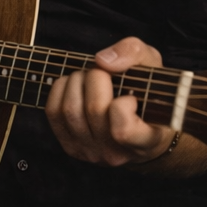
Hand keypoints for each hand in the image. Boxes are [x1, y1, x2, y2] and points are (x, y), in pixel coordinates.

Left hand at [44, 36, 173, 166]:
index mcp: (147, 140)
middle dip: (96, 77)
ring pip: (71, 109)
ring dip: (78, 80)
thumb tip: (102, 61)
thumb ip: (133, 53)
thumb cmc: (148, 93)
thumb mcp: (152, 65)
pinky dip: (61, 88)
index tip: (131, 97)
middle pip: (94, 109)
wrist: (139, 121)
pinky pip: (54, 112)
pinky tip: (76, 85)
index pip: (123, 131)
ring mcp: (92, 153)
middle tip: (105, 73)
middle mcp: (118, 153)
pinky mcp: (71, 147)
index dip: (122, 105)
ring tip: (91, 77)